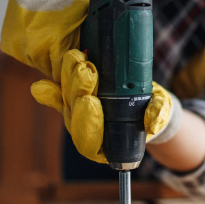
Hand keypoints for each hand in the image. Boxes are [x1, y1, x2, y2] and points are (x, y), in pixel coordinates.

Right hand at [0, 0, 97, 82]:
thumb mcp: (88, 18)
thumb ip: (87, 42)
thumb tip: (94, 60)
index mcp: (53, 45)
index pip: (66, 73)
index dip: (75, 69)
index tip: (82, 65)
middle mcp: (32, 49)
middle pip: (50, 69)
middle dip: (61, 62)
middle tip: (71, 47)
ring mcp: (18, 45)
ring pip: (37, 61)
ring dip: (46, 54)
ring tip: (55, 35)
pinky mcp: (8, 41)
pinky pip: (24, 52)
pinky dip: (32, 46)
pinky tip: (41, 31)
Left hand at [30, 50, 177, 161]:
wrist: (146, 102)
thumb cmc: (153, 111)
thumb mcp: (161, 112)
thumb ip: (157, 115)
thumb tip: (151, 123)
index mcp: (106, 145)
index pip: (90, 142)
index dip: (87, 122)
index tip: (91, 100)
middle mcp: (87, 131)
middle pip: (74, 116)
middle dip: (77, 91)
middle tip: (84, 71)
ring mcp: (77, 114)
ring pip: (66, 100)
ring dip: (67, 79)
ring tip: (75, 58)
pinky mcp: (72, 98)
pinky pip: (57, 93)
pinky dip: (51, 86)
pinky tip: (43, 80)